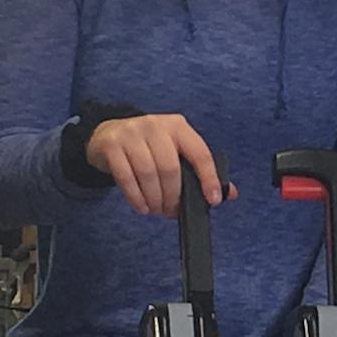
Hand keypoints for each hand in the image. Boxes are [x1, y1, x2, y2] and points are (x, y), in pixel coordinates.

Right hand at [85, 113, 231, 217]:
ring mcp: (132, 133)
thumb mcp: (174, 150)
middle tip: (171, 211)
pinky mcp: (112, 145)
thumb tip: (228, 193)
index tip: (213, 200)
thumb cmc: (147, 146)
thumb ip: (199, 169)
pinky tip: (142, 207)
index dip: (208, 178)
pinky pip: (126, 177)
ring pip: (148, 174)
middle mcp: (156, 125)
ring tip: (156, 210)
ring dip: (154, 200)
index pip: (200, 152)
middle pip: (170, 168)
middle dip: (173, 196)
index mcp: (178, 126)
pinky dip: (136, 198)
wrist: (107, 133)